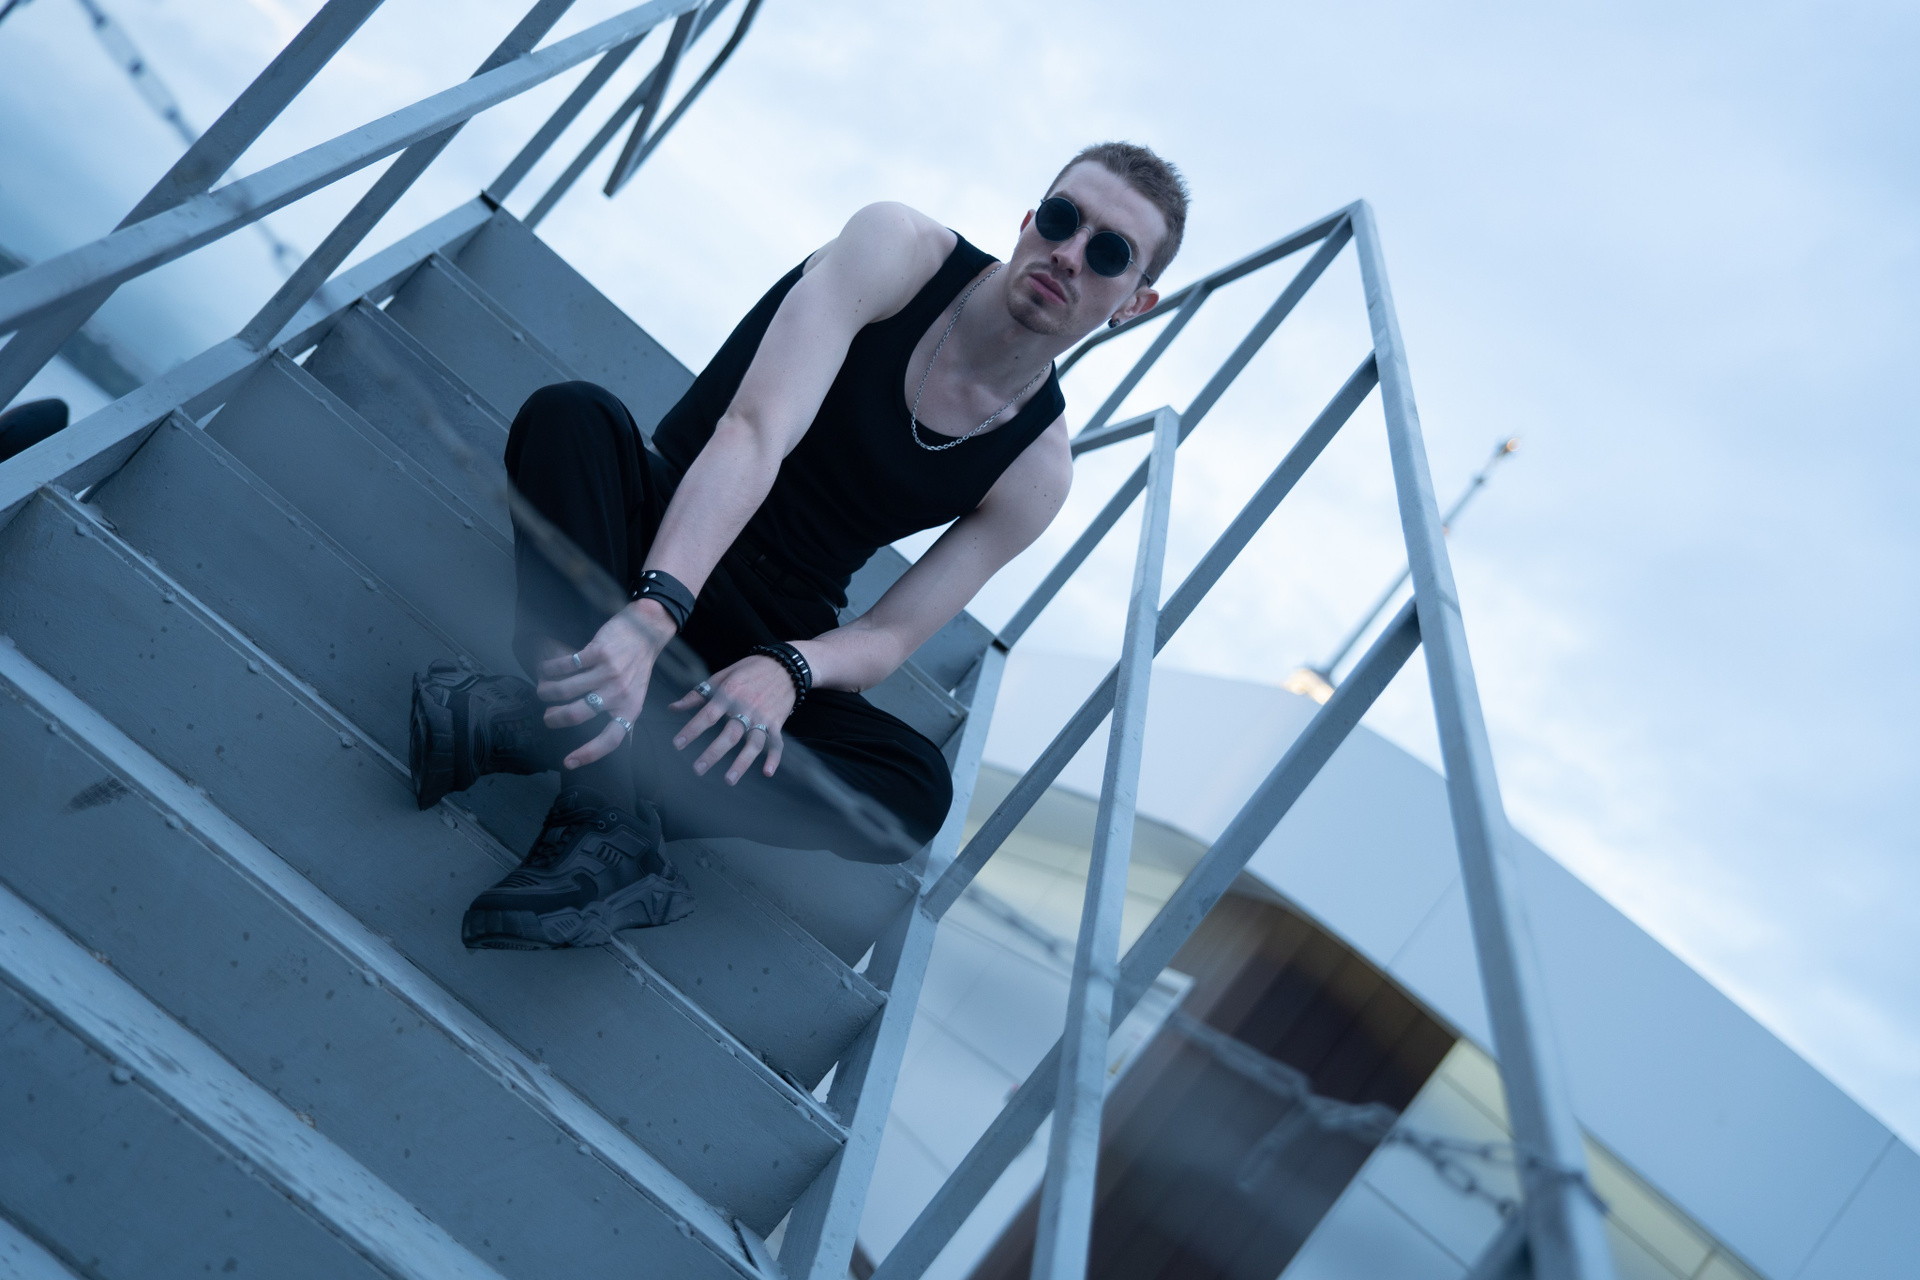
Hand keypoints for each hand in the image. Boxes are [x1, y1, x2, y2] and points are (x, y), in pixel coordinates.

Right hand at [535, 600, 676, 767]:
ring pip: (565, 690)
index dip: (589, 753)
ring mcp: (609, 672)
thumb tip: (611, 742)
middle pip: (577, 714)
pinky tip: (545, 670)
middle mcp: (620, 693)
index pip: (611, 739)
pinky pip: (565, 666)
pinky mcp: (598, 651)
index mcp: (630, 708)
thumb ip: (622, 715)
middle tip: (547, 715)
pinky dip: (550, 669)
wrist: (646, 631)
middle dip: (554, 718)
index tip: (569, 762)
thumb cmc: (637, 666)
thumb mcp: (636, 695)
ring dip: (547, 691)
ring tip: (543, 689)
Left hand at [668, 654, 797, 783]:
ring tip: (728, 780)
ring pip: (753, 743)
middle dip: (713, 753)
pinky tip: (767, 772)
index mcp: (729, 694)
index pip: (707, 715)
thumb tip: (673, 708)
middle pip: (729, 734)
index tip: (677, 744)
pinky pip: (777, 743)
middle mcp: (746, 708)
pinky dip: (774, 758)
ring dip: (742, 763)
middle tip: (697, 769)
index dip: (692, 730)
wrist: (785, 665)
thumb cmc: (749, 670)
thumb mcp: (722, 676)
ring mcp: (763, 717)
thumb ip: (698, 694)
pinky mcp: (777, 723)